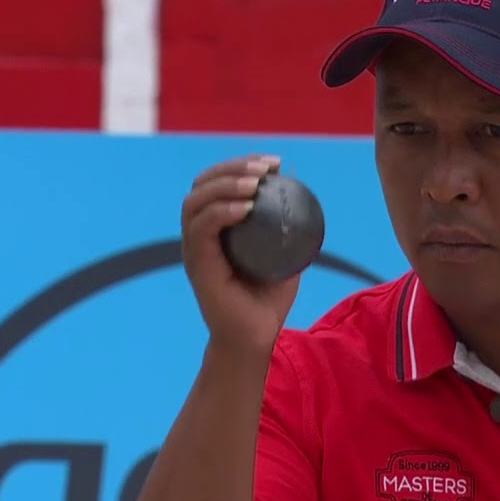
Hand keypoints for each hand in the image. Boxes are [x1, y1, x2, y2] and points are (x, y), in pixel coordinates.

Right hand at [180, 154, 302, 355]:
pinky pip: (201, 229)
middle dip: (234, 167)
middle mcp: (199, 234)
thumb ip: (286, 231)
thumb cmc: (267, 300)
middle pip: (202, 184)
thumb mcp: (284, 257)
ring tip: (256, 183)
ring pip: (196, 202)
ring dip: (226, 185)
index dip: (240, 164)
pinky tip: (246, 207)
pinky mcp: (197, 265)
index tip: (274, 162)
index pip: (216, 182)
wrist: (255, 338)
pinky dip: (221, 212)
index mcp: (214, 228)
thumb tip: (304, 201)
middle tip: (266, 168)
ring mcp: (194, 249)